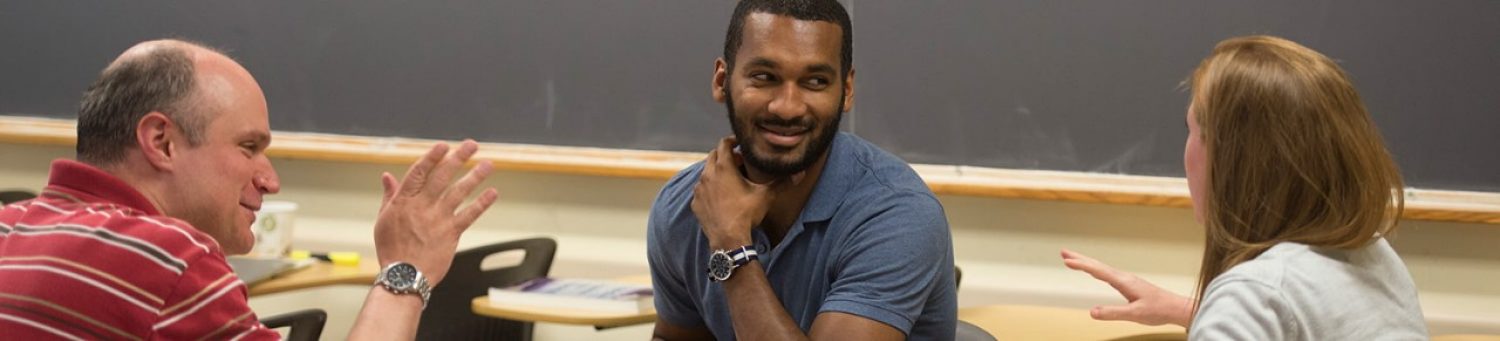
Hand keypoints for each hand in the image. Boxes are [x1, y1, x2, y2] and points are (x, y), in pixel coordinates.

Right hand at [373, 140, 498, 285]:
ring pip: (459, 192)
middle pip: (442, 176)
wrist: (405, 276)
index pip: (419, 172)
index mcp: (404, 201)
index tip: (444, 145)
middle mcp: (422, 206)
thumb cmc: (392, 249)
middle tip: (472, 144)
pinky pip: (470, 214)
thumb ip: (389, 196)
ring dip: (475, 176)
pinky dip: (482, 203)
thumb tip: (387, 175)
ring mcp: (438, 219)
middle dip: (458, 158)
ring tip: (488, 164)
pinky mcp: (452, 233)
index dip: (432, 157)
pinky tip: (492, 192)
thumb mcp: (383, 220)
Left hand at [690, 137, 788, 249]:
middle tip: (739, 162)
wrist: (728, 239)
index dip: (732, 141)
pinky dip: (709, 188)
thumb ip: (782, 182)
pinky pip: (701, 189)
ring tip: (730, 179)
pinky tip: (720, 196)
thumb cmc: (746, 214)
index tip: (740, 144)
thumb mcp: (766, 195)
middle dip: (725, 156)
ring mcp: (699, 189)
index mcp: (723, 167)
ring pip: (706, 172)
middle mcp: (708, 175)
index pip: (724, 144)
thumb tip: (800, 173)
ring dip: (716, 172)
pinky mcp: (696, 203)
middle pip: (713, 156)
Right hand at [1061, 249, 1193, 326]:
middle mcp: (1123, 277)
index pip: (1098, 271)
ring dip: (1086, 263)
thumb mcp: (1134, 314)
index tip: (1067, 261)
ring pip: (1101, 268)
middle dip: (1080, 258)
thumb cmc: (1158, 310)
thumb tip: (1092, 312)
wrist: (1175, 308)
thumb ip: (1113, 313)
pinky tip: (1094, 272)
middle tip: (1063, 252)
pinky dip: (1095, 269)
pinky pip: (1107, 273)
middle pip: (1097, 265)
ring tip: (1073, 260)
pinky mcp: (1128, 284)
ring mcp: (1126, 280)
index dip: (1081, 265)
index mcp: (1123, 281)